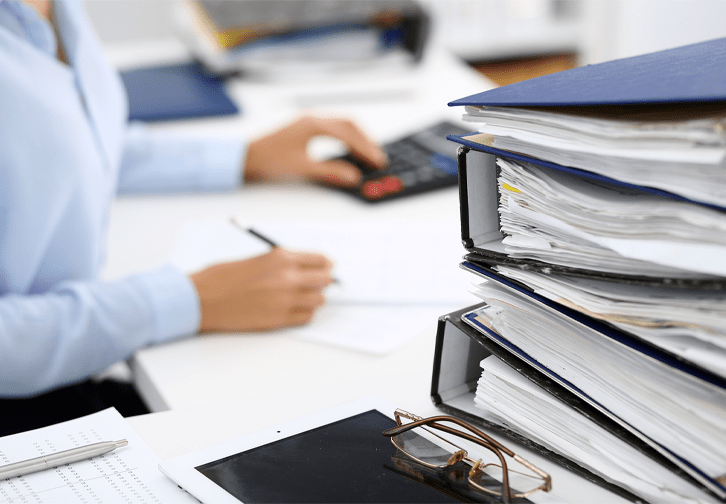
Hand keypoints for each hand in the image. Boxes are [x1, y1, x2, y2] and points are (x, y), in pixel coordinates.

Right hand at [190, 247, 333, 332]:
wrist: (202, 299)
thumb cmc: (222, 277)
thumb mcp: (257, 259)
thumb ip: (282, 263)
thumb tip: (304, 269)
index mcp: (281, 257)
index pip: (321, 260)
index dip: (325, 265)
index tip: (326, 268)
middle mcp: (287, 277)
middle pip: (325, 280)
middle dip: (323, 281)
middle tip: (315, 284)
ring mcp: (285, 300)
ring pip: (319, 300)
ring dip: (313, 299)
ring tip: (301, 298)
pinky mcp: (279, 319)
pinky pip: (307, 317)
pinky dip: (304, 314)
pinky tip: (293, 310)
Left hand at [243, 116, 387, 186]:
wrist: (245, 156)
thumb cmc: (269, 160)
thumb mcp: (302, 168)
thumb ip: (330, 172)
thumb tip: (353, 176)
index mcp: (313, 124)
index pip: (348, 134)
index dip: (365, 149)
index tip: (377, 161)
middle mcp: (313, 117)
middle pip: (349, 125)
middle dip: (366, 142)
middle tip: (378, 159)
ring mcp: (309, 120)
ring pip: (343, 125)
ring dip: (358, 138)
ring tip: (369, 155)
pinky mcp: (306, 127)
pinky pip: (334, 128)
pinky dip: (347, 138)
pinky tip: (351, 149)